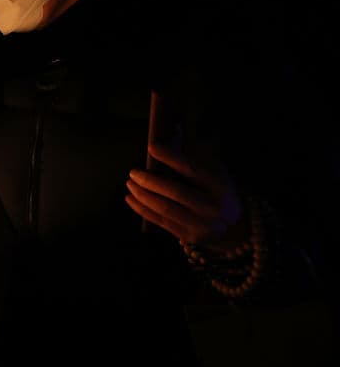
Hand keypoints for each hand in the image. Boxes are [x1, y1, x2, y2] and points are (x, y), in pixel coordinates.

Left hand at [125, 142, 246, 250]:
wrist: (236, 226)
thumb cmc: (218, 191)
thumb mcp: (215, 171)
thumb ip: (194, 153)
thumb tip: (173, 130)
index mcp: (219, 186)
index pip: (192, 169)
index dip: (170, 157)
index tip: (151, 147)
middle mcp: (211, 206)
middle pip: (175, 192)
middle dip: (150, 181)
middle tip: (133, 171)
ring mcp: (200, 224)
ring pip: (164, 209)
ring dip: (142, 195)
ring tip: (130, 183)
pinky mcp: (188, 236)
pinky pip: (159, 222)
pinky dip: (141, 209)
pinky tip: (130, 198)